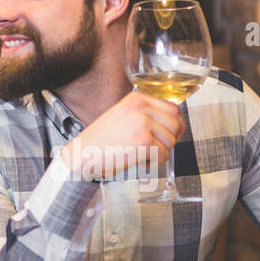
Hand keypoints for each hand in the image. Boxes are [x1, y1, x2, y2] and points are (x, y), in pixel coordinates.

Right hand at [60, 91, 184, 179]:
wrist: (83, 154)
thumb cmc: (101, 141)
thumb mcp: (124, 117)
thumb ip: (146, 115)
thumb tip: (173, 124)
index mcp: (137, 98)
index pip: (173, 107)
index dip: (175, 125)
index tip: (168, 136)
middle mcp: (141, 107)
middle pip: (177, 123)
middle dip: (171, 139)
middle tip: (157, 148)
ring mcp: (143, 123)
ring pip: (171, 141)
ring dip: (161, 152)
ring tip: (143, 154)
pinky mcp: (144, 141)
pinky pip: (164, 154)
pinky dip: (155, 162)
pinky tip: (140, 160)